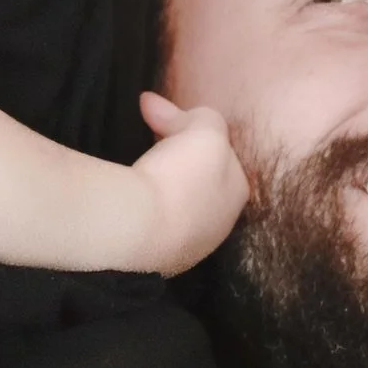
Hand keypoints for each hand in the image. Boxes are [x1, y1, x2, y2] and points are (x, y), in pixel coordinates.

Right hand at [134, 90, 250, 272]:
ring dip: (158, 185)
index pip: (221, 154)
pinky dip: (141, 207)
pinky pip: (150, 223)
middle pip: (198, 181)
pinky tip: (128, 198)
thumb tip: (161, 107)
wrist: (137, 227)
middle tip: (148, 141)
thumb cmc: (181, 175)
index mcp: (239, 193)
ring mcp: (187, 247)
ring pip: (174, 205)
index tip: (163, 120)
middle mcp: (219, 225)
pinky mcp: (156, 259)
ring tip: (136, 170)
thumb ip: (201, 117)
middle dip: (176, 159)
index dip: (194, 133)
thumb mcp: (204, 130)